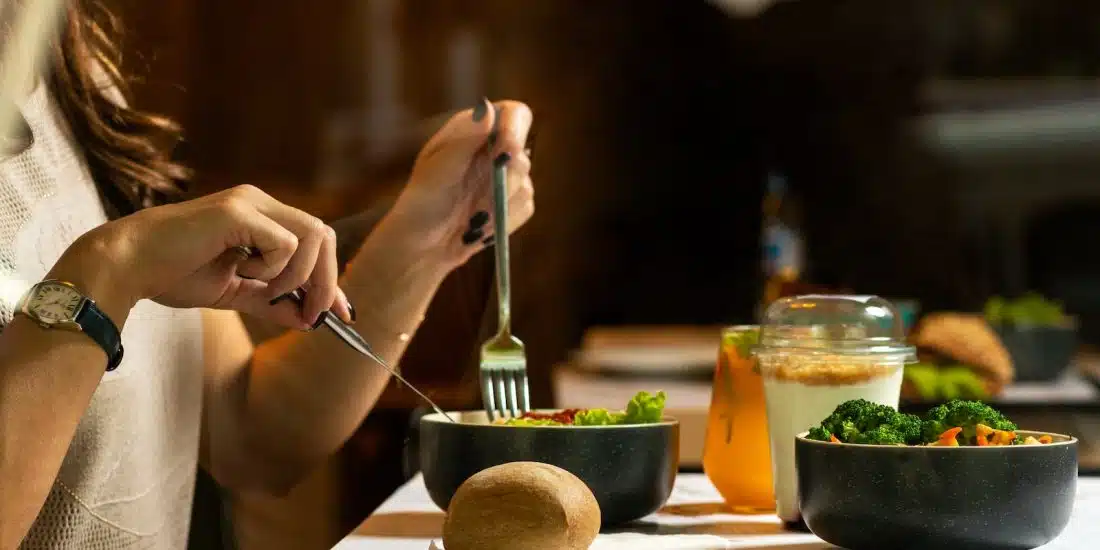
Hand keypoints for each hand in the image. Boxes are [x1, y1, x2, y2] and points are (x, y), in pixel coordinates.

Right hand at [57, 185, 351, 328]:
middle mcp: (260, 202)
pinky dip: (273, 269)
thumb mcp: (234, 293)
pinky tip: (241, 271)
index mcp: (261, 216)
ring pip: (312, 237)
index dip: (332, 279)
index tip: (342, 313)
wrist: (128, 266)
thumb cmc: (172, 274)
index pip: (315, 241)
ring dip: (298, 276)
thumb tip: (307, 320)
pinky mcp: (238, 212)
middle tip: (312, 315)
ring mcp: (250, 202)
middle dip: (326, 282)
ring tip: (263, 289)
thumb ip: (270, 302)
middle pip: (323, 235)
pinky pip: (285, 244)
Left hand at [381, 99, 534, 269]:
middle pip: (523, 154)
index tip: (507, 152)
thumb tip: (487, 108)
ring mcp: (506, 178)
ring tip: (469, 218)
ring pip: (525, 185)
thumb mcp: (436, 171)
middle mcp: (494, 150)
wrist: (421, 246)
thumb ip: (464, 141)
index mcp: (474, 131)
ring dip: (498, 206)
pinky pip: (525, 208)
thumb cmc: (420, 204)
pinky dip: (503, 220)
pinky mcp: (513, 204)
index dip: (516, 129)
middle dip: (503, 182)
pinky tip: (479, 227)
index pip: (514, 114)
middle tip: (477, 204)